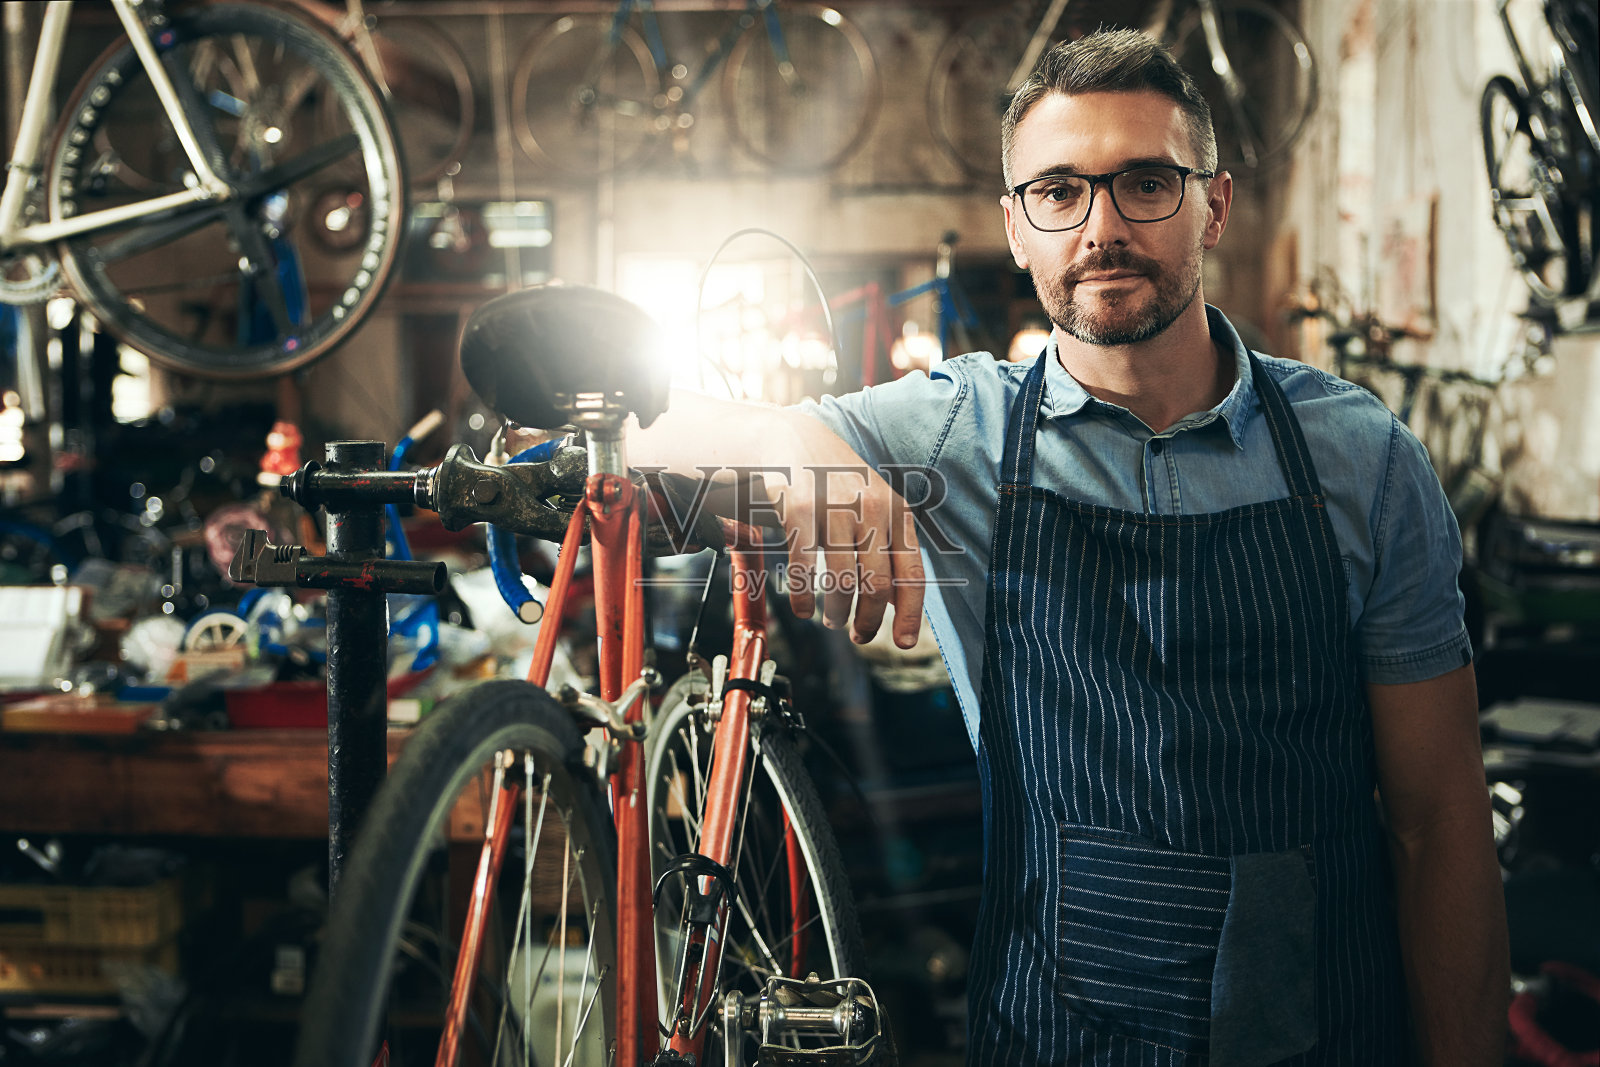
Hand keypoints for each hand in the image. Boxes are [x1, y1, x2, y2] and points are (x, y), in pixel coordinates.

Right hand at [762, 414, 924, 648]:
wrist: (792, 440)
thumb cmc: (836, 481)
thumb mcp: (873, 504)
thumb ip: (887, 545)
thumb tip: (897, 602)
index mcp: (896, 511)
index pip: (911, 574)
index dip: (909, 614)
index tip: (902, 643)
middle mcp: (871, 508)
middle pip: (877, 586)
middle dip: (868, 621)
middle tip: (858, 634)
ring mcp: (835, 508)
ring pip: (842, 582)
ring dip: (837, 613)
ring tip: (832, 620)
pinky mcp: (799, 509)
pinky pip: (804, 568)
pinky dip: (803, 598)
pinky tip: (803, 608)